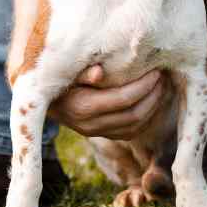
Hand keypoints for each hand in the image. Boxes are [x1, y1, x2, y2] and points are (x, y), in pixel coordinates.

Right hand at [47, 66, 165, 138]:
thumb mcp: (66, 72)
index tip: (155, 71)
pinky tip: (151, 100)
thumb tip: (100, 72)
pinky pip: (131, 131)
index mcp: (83, 107)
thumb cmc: (57, 79)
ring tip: (161, 87)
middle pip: (133, 115)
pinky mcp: (103, 135)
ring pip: (135, 126)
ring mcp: (97, 133)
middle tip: (162, 77)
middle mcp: (91, 125)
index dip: (143, 86)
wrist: (44, 101)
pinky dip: (145, 117)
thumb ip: (82, 72)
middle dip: (153, 96)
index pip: (123, 99)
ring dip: (152, 107)